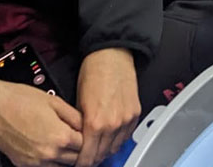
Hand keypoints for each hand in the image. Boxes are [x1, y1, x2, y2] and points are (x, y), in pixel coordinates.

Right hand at [0, 79, 83, 165]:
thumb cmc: (20, 100)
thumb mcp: (54, 101)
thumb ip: (74, 116)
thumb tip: (85, 126)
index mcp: (61, 136)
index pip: (85, 145)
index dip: (87, 137)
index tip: (85, 132)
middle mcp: (50, 153)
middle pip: (76, 159)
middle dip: (79, 149)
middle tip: (77, 139)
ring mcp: (36, 162)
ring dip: (66, 158)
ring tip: (64, 145)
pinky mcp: (24, 164)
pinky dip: (51, 162)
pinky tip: (50, 150)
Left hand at [75, 48, 140, 166]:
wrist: (111, 56)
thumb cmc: (92, 73)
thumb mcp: (77, 102)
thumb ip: (80, 125)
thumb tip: (78, 140)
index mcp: (95, 123)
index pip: (88, 156)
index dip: (81, 163)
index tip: (78, 163)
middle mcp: (113, 125)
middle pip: (102, 155)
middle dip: (93, 158)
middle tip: (86, 157)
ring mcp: (126, 120)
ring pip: (115, 148)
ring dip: (106, 150)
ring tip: (97, 147)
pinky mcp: (135, 114)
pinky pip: (126, 136)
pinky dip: (118, 139)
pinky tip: (110, 136)